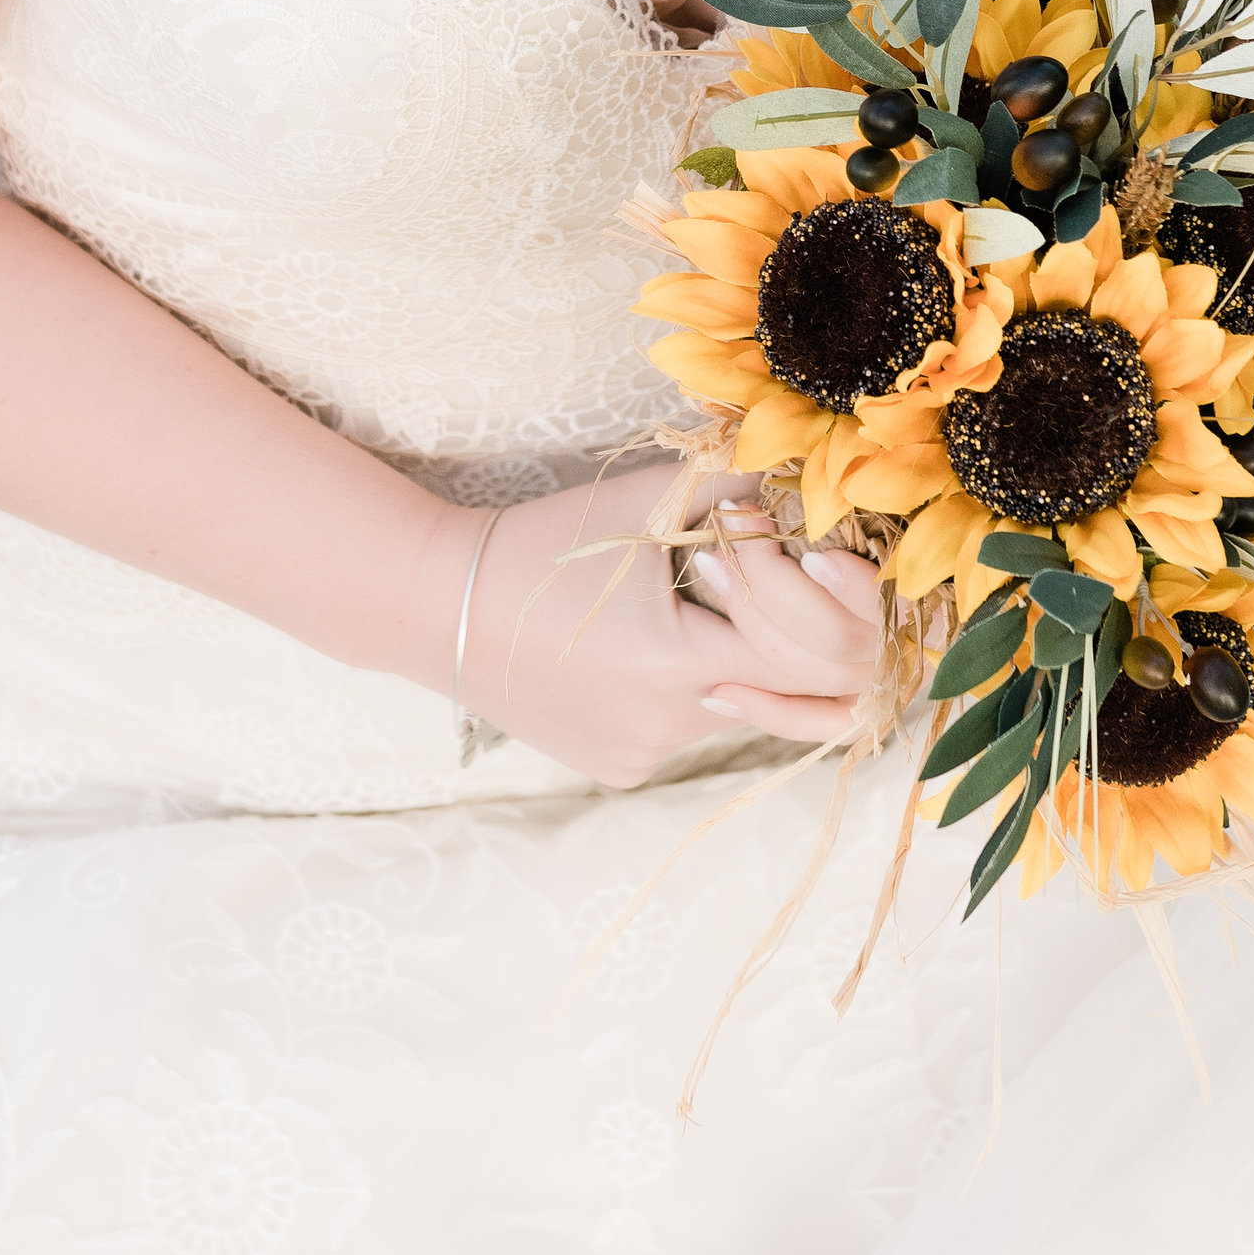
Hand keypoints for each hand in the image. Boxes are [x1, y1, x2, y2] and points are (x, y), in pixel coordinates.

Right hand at [457, 465, 885, 790]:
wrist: (436, 604)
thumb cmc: (540, 543)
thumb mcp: (644, 501)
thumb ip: (737, 487)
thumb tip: (808, 487)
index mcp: (677, 663)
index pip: (814, 656)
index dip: (817, 598)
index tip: (787, 547)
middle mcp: (667, 727)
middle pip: (788, 691)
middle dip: (799, 634)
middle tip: (771, 577)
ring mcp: (643, 755)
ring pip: (737, 709)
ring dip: (736, 658)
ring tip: (686, 605)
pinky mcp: (619, 767)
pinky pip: (685, 728)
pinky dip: (685, 687)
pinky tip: (631, 647)